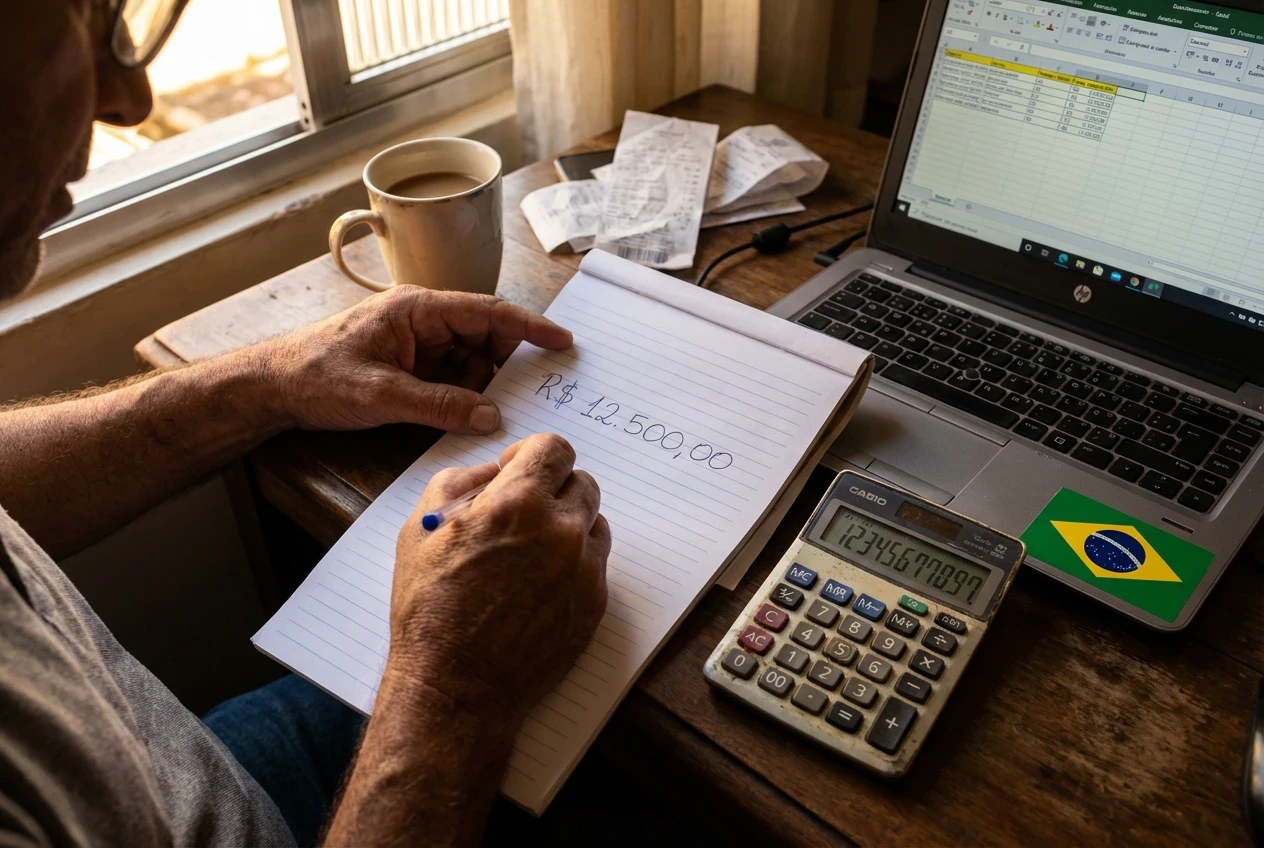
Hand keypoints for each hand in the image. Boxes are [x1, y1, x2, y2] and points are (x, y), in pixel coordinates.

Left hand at [254, 286, 572, 433]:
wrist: (269, 389)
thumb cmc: (314, 376)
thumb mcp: (380, 396)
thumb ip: (438, 405)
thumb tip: (490, 416)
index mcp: (417, 310)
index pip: (487, 312)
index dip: (529, 327)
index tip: (563, 341)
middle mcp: (421, 322)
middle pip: (484, 338)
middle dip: (506, 367)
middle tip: (533, 394)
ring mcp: (416, 346)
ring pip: (469, 363)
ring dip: (481, 389)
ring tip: (491, 415)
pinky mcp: (408, 368)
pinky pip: (450, 380)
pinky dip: (462, 399)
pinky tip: (466, 419)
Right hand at [385, 433, 609, 719]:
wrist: (457, 685)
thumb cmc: (430, 609)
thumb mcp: (420, 529)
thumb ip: (459, 483)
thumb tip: (493, 470)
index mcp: (516, 503)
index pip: (555, 448)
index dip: (535, 455)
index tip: (519, 470)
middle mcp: (560, 530)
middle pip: (582, 482)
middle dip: (553, 488)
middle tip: (524, 513)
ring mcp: (583, 568)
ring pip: (594, 521)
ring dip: (569, 524)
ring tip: (531, 551)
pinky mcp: (595, 602)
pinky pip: (596, 562)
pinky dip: (574, 563)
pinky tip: (540, 583)